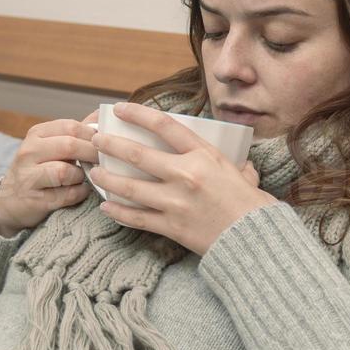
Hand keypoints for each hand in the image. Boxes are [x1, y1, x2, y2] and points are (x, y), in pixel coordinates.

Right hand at [0, 109, 101, 237]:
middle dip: (92, 154)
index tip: (106, 144)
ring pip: (65, 172)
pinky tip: (81, 191)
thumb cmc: (39, 169)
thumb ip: (76, 132)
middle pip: (69, 146)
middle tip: (105, 161)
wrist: (10, 200)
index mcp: (37, 134)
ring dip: (82, 176)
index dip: (93, 135)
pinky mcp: (35, 200)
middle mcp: (29, 152)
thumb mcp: (51, 145)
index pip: (70, 126)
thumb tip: (101, 114)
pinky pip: (66, 195)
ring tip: (86, 177)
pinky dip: (79, 193)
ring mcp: (29, 176)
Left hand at [89, 101, 275, 255]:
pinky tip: (106, 207)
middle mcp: (185, 174)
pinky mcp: (170, 226)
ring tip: (94, 173)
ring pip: (128, 187)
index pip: (163, 125)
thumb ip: (236, 165)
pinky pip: (136, 217)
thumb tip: (240, 162)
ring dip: (107, 179)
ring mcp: (175, 201)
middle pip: (136, 154)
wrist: (255, 240)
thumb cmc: (253, 206)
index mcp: (204, 155)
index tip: (121, 109)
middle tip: (96, 140)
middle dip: (110, 145)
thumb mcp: (245, 175)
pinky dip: (118, 212)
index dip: (137, 114)